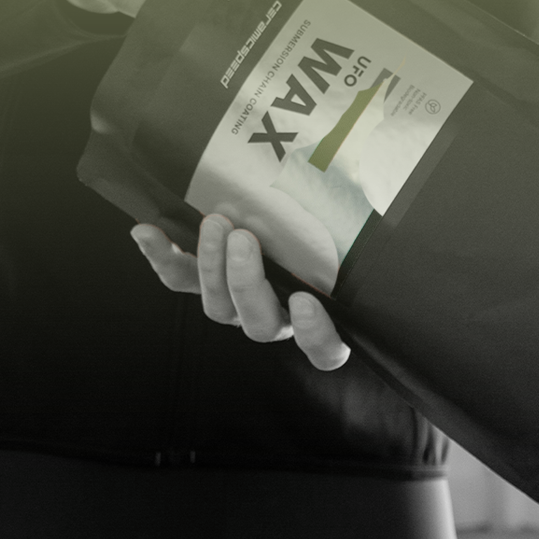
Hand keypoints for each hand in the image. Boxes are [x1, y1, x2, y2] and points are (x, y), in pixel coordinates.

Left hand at [131, 215, 350, 371]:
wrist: (278, 215)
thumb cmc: (327, 224)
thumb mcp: (346, 227)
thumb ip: (358, 221)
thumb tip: (394, 186)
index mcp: (318, 317)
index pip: (324, 352)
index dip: (315, 335)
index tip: (308, 299)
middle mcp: (278, 317)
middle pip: (260, 324)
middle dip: (247, 281)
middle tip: (243, 236)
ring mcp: (237, 301)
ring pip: (218, 307)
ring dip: (211, 265)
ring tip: (214, 224)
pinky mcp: (203, 280)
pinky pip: (178, 279)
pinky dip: (160, 256)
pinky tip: (143, 231)